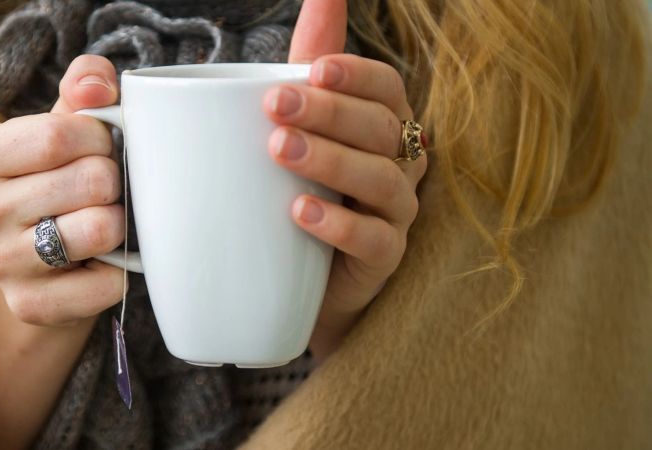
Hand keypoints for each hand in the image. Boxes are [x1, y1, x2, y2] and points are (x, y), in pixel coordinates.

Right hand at [0, 55, 127, 326]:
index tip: (102, 147)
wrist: (44, 268)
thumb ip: (84, 88)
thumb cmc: (60, 182)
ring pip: (101, 229)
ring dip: (120, 224)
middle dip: (114, 182)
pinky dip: (120, 271)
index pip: (61, 134)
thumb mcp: (64, 128)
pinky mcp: (29, 306)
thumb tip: (99, 84)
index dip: (101, 138)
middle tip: (104, 192)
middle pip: (90, 180)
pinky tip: (101, 263)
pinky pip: (108, 282)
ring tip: (104, 223)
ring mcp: (0, 264)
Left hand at [272, 0, 427, 361]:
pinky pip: (376, 241)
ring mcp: (397, 213)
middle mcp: (400, 163)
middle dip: (330, 113)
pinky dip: (340, 225)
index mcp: (382, 123)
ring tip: (280, 151)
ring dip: (331, 161)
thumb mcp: (303, 123)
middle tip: (276, 106)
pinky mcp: (384, 260)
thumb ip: (310, 60)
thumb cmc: (303, 187)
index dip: (356, 76)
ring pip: (381, 180)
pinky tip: (300, 213)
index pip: (386, 88)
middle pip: (380, 128)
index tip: (313, 69)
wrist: (300, 276)